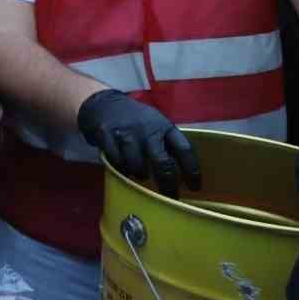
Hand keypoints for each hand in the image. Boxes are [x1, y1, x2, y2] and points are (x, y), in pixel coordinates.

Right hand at [77, 89, 200, 196]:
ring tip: (140, 174)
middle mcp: (147, 130)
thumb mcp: (156, 124)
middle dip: (167, 184)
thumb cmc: (136, 119)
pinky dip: (121, 168)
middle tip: (169, 196)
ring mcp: (126, 133)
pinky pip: (117, 162)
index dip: (192, 171)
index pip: (184, 150)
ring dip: (140, 175)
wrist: (103, 103)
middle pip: (162, 163)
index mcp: (164, 127)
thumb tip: (181, 173)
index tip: (195, 188)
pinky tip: (123, 166)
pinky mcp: (107, 136)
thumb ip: (167, 143)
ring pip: (137, 166)